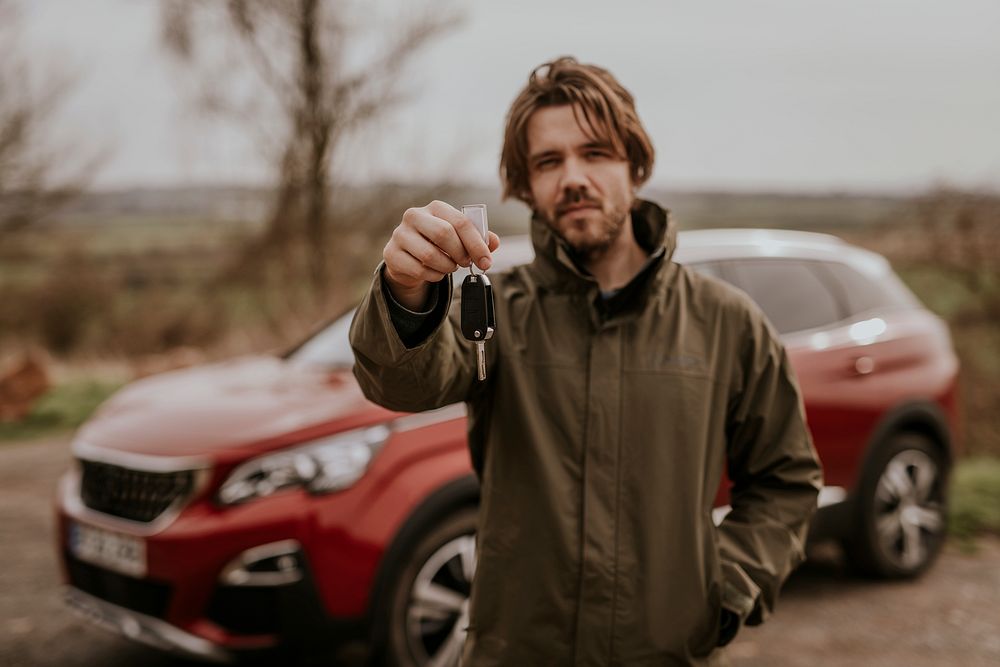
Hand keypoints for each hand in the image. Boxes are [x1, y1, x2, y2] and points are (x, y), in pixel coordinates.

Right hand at [382, 200, 500, 309]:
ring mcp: (400, 234)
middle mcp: (414, 215)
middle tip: (467, 264)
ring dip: (447, 267)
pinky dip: (434, 276)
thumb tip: (494, 242)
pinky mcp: (391, 253)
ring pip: (430, 255)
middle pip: (444, 234)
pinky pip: (419, 270)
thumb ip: (478, 239)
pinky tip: (436, 272)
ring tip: (450, 267)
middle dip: (461, 253)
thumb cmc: (438, 244)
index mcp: (435, 207)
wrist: (409, 257)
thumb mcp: (459, 239)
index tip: (486, 261)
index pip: (460, 222)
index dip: (476, 244)